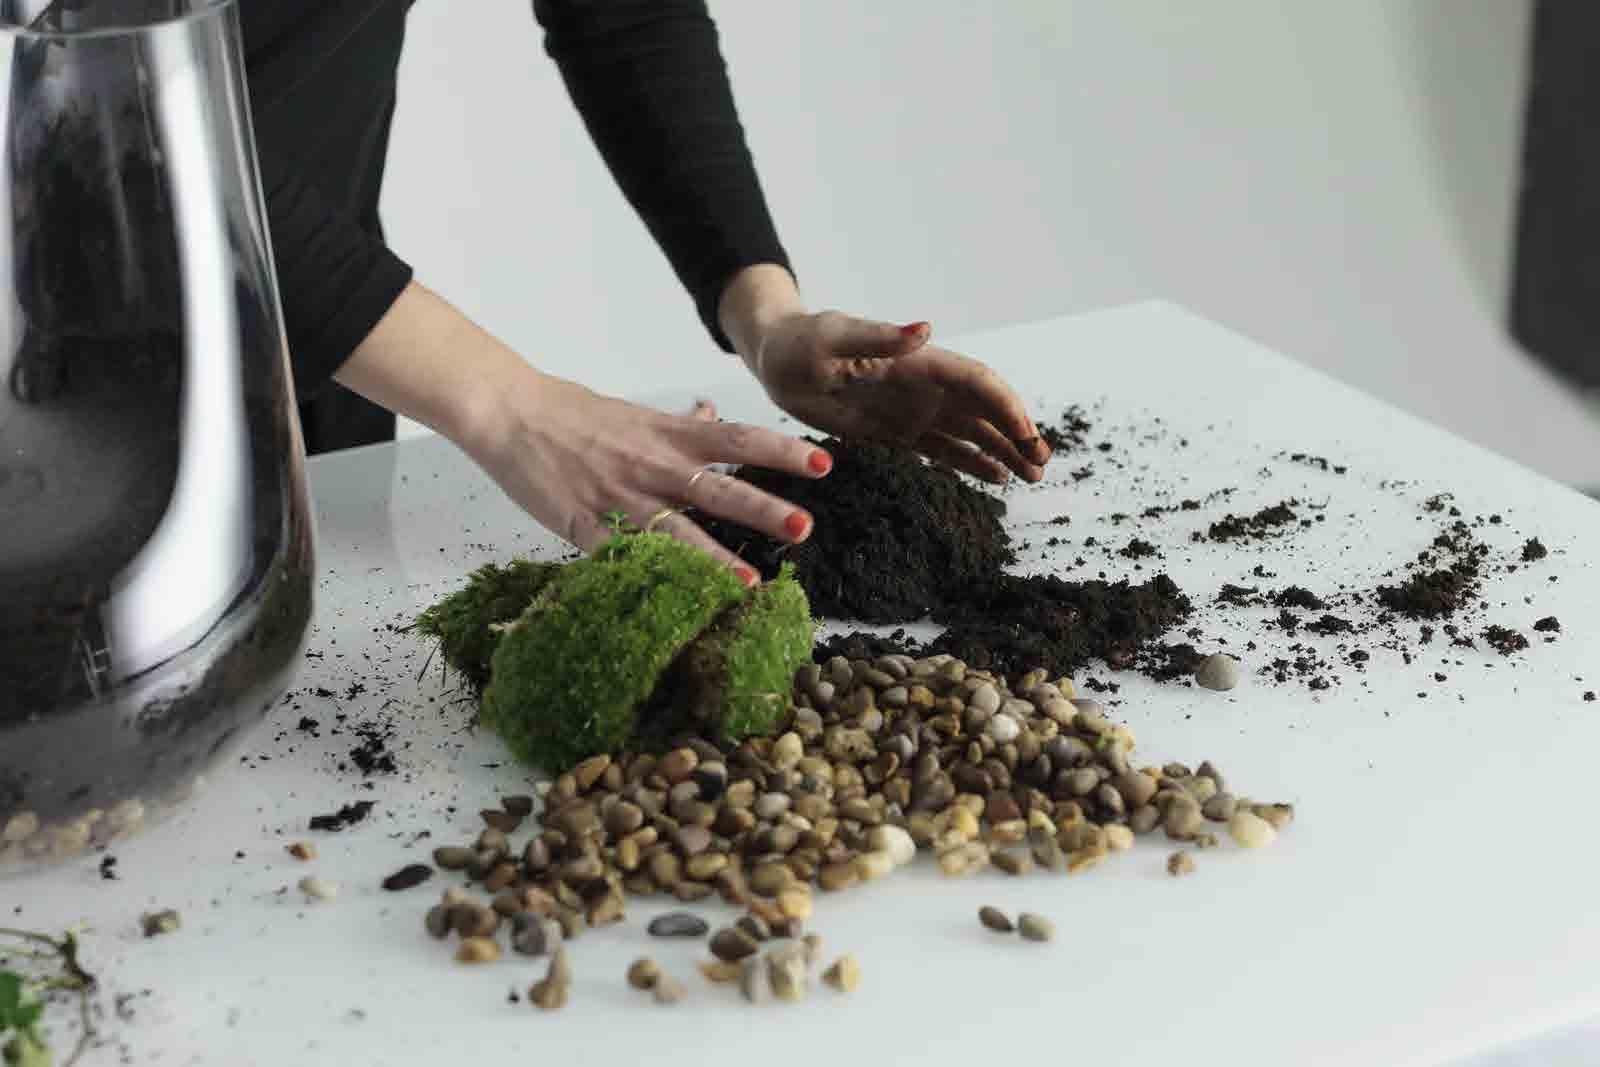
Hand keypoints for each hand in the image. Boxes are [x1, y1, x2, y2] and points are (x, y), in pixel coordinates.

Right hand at [463, 377, 830, 581]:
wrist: (511, 412)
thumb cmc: (574, 414)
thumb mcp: (636, 413)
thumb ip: (677, 425)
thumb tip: (710, 416)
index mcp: (668, 435)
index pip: (738, 438)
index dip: (781, 452)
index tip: (823, 465)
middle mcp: (653, 465)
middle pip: (717, 487)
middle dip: (762, 510)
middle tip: (804, 529)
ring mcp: (620, 498)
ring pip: (675, 532)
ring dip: (714, 560)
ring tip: (749, 585)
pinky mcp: (584, 525)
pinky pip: (621, 557)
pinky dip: (647, 580)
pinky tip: (673, 606)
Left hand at [717, 266, 1050, 483]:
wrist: (777, 359)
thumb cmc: (801, 342)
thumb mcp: (833, 338)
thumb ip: (879, 338)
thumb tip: (925, 330)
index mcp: (918, 361)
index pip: (976, 382)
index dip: (1006, 407)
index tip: (1027, 436)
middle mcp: (925, 386)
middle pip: (985, 410)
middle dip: (1017, 435)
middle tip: (1041, 466)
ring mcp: (914, 410)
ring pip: (971, 432)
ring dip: (1003, 452)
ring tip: (1032, 477)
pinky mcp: (896, 433)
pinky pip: (942, 450)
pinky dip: (971, 463)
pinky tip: (995, 479)